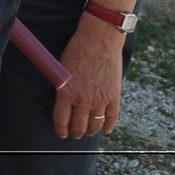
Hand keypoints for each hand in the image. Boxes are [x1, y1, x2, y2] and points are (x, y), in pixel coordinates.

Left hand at [53, 18, 124, 138]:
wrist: (99, 40)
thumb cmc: (77, 50)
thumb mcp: (61, 69)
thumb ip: (63, 86)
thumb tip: (62, 98)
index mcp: (66, 93)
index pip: (61, 120)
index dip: (61, 129)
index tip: (61, 133)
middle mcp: (82, 100)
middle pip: (79, 126)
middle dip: (76, 132)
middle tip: (75, 134)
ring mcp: (100, 99)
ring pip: (95, 124)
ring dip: (91, 131)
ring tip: (88, 132)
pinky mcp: (113, 96)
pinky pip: (112, 117)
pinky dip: (109, 126)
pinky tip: (106, 130)